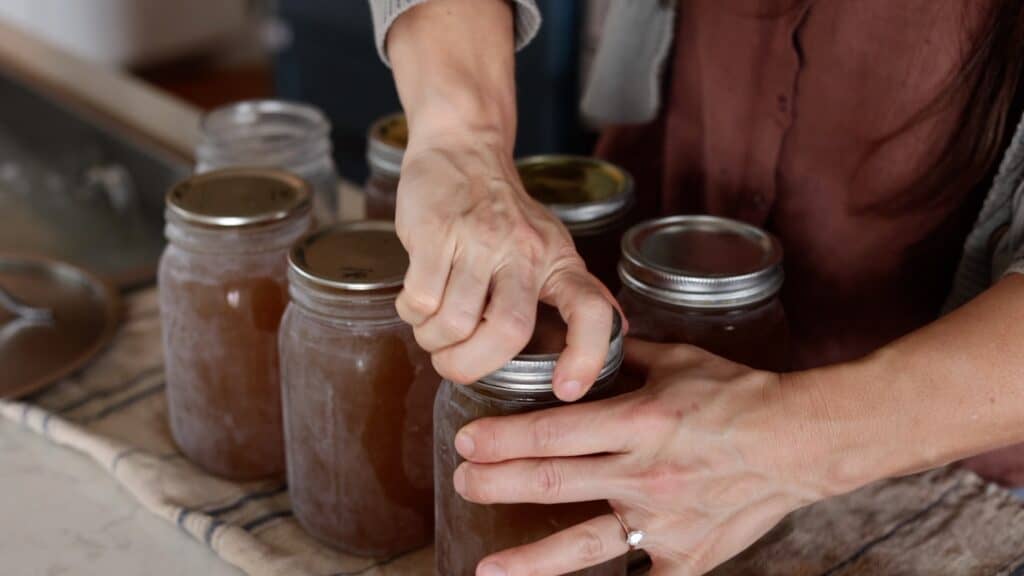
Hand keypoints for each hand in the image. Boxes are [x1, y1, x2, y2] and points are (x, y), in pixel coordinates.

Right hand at [387, 0, 617, 399]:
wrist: (461, 149)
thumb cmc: (501, 210)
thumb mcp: (550, 245)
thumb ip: (574, 291)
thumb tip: (618, 332)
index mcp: (558, 261)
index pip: (591, 309)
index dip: (585, 355)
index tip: (565, 389)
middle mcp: (525, 251)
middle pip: (508, 332)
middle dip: (471, 365)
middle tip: (453, 365)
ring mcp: (480, 240)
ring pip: (454, 322)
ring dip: (432, 341)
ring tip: (431, 330)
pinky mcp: (437, 232)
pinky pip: (420, 299)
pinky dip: (411, 314)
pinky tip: (415, 301)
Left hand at [451, 340, 831, 574]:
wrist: (799, 442)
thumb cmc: (739, 397)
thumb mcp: (679, 361)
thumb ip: (626, 355)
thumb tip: (587, 342)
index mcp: (639, 421)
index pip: (552, 432)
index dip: (501, 438)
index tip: (465, 441)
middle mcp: (644, 473)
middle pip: (552, 482)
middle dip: (496, 483)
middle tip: (461, 483)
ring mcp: (663, 521)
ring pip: (583, 544)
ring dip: (529, 558)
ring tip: (485, 570)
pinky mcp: (685, 556)